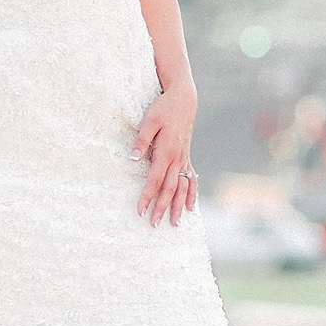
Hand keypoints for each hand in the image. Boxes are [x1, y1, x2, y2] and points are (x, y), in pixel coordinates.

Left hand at [132, 84, 199, 227]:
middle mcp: (177, 159)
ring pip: (182, 188)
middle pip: (169, 189)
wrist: (184, 100)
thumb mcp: (149, 121)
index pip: (155, 180)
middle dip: (162, 208)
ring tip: (175, 223)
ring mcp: (184, 159)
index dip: (147, 197)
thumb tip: (132, 158)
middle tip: (154, 224)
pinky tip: (192, 207)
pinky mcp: (186, 156)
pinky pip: (191, 179)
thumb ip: (141, 141)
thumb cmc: (163, 109)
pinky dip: (192, 194)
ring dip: (179, 206)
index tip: (140, 211)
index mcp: (166, 152)